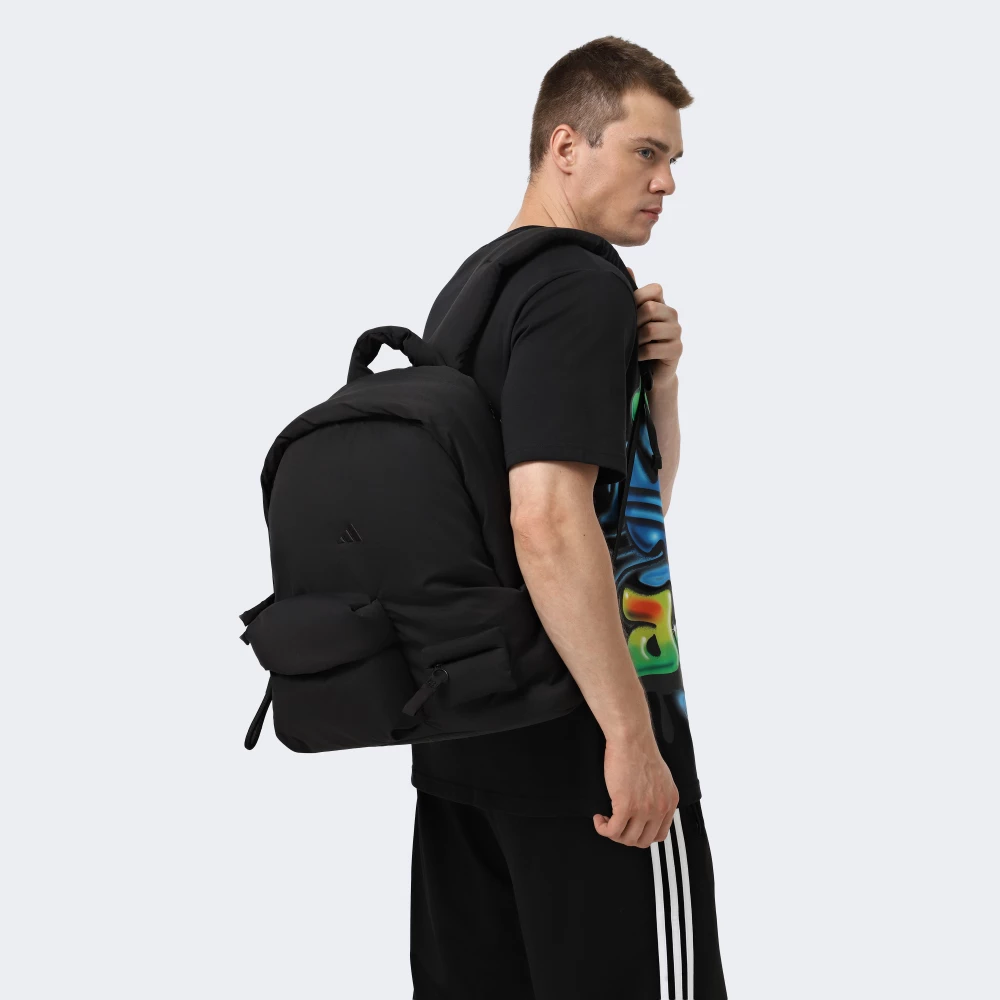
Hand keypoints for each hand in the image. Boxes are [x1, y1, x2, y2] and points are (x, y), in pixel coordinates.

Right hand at [593, 730, 678, 847]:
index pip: (660, 835)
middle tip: (615, 825)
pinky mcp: (626, 806)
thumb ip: (658, 795)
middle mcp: (660, 809)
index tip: (630, 826)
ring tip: (605, 820)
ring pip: (627, 839)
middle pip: (643, 841)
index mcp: (670, 802)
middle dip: (626, 837)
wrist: (631, 739)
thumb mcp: (660, 778)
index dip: (642, 834)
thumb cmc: (640, 751)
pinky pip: (612, 830)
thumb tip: (646, 807)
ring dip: (613, 833)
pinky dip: (602, 828)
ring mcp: (644, 809)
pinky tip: (598, 818)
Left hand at [625, 267, 682, 387]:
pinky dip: (640, 354)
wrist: (651, 371)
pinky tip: (637, 357)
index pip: (655, 289)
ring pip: (651, 329)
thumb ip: (632, 294)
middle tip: (628, 332)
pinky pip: (653, 349)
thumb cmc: (639, 341)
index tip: (628, 311)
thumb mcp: (633, 317)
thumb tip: (628, 268)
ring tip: (632, 345)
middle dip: (635, 321)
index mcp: (661, 303)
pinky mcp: (677, 349)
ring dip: (636, 339)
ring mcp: (676, 332)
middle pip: (651, 308)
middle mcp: (672, 315)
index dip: (638, 298)